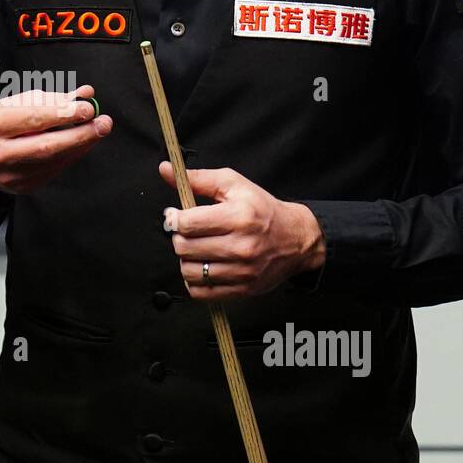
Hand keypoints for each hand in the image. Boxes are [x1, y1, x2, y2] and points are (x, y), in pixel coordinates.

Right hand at [0, 85, 112, 195]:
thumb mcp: (16, 103)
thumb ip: (52, 99)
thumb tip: (85, 94)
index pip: (33, 119)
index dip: (64, 113)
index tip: (88, 107)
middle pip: (46, 146)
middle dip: (80, 134)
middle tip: (103, 123)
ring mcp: (10, 175)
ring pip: (54, 160)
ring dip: (81, 144)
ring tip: (98, 129)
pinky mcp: (22, 187)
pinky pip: (54, 170)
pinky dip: (72, 154)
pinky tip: (83, 143)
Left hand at [158, 162, 324, 299]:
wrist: (297, 239)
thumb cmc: (263, 209)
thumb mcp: (234, 184)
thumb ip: (197, 178)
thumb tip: (165, 170)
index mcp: (238, 217)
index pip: (187, 223)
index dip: (173, 219)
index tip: (175, 216)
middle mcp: (241, 246)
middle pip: (184, 248)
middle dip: (178, 238)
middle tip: (187, 233)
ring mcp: (242, 271)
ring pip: (190, 272)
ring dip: (186, 260)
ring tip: (196, 250)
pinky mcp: (243, 289)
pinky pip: (201, 293)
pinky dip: (195, 281)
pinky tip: (203, 266)